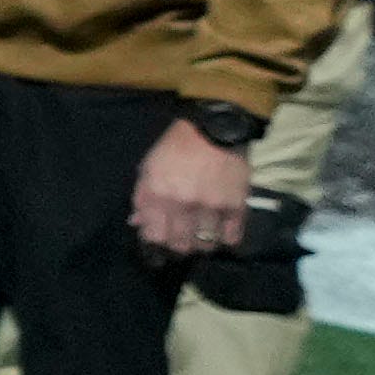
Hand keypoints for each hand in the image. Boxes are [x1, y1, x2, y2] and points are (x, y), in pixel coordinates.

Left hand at [135, 117, 258, 257]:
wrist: (214, 130)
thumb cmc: (175, 148)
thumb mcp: (149, 168)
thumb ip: (142, 198)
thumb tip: (137, 223)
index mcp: (158, 194)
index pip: (154, 236)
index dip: (156, 240)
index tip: (160, 236)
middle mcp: (183, 205)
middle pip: (180, 245)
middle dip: (178, 245)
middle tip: (182, 238)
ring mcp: (211, 207)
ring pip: (205, 245)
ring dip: (202, 244)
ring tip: (201, 235)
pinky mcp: (236, 206)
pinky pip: (232, 237)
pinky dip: (226, 239)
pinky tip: (221, 232)